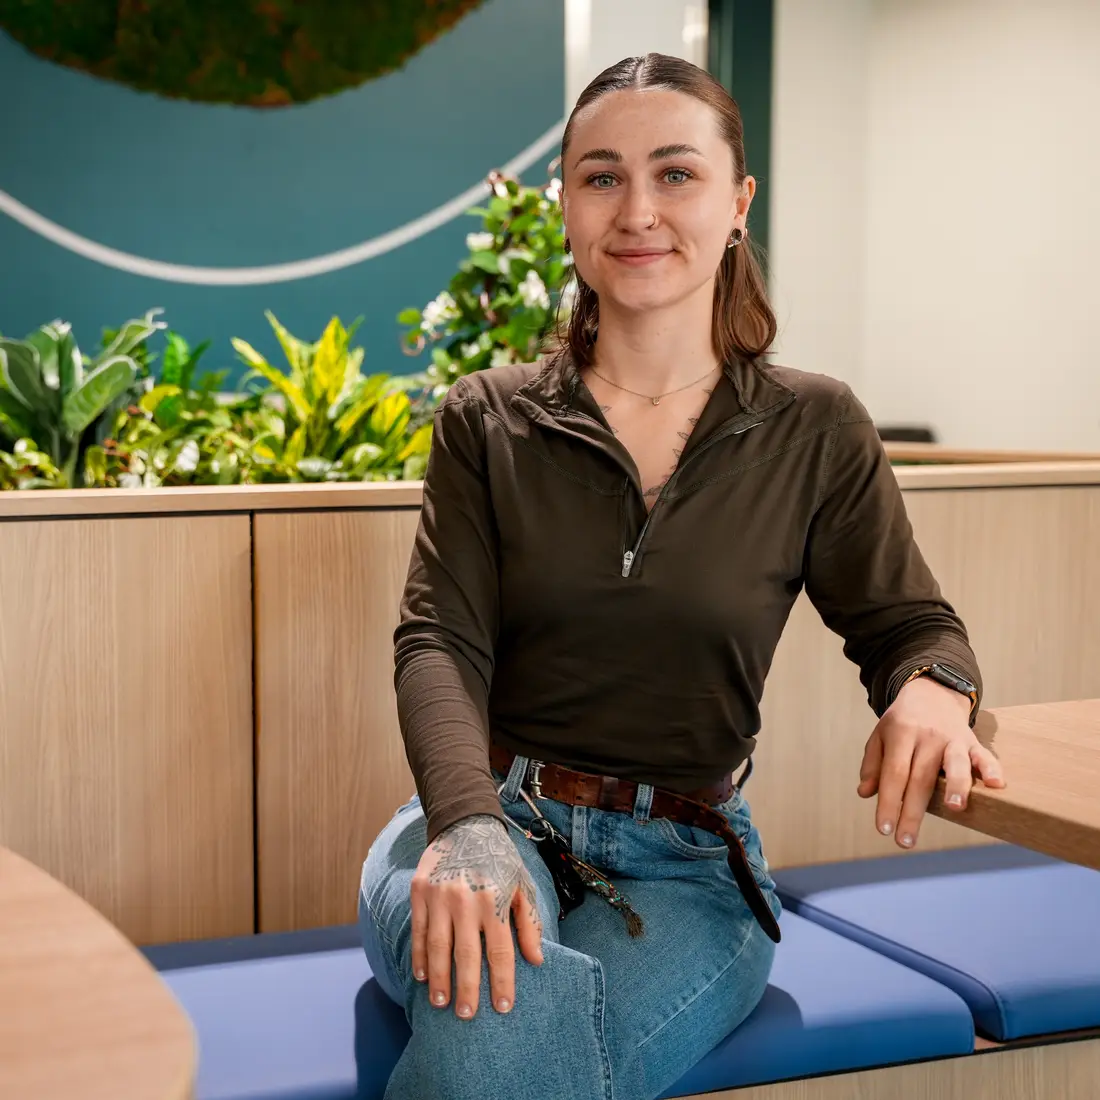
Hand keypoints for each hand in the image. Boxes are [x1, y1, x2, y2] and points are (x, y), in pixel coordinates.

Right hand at [410, 814, 543, 1018]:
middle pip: (466, 954)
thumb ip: (529, 922)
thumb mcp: (522, 885)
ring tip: (442, 1003)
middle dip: (467, 988)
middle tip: (467, 1015)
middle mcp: (466, 899)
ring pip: (438, 946)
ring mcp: (440, 895)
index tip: (503, 1007)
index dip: (502, 981)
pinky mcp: (420, 891)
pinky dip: (419, 955)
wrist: (465, 824)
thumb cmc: (499, 859)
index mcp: (495, 899)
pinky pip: (418, 930)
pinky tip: (422, 976)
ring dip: (440, 979)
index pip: (500, 950)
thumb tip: (536, 959)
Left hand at [857, 675, 1005, 848]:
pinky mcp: (972, 741)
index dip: (888, 802)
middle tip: (905, 841)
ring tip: (955, 808)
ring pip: (955, 764)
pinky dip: (992, 769)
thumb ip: (872, 764)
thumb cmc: (902, 723)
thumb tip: (865, 793)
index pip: (893, 773)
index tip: (883, 829)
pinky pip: (984, 755)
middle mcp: (927, 737)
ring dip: (957, 785)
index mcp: (901, 734)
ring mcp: (952, 738)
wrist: (931, 692)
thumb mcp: (880, 736)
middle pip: (921, 778)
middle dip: (913, 812)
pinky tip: (996, 785)